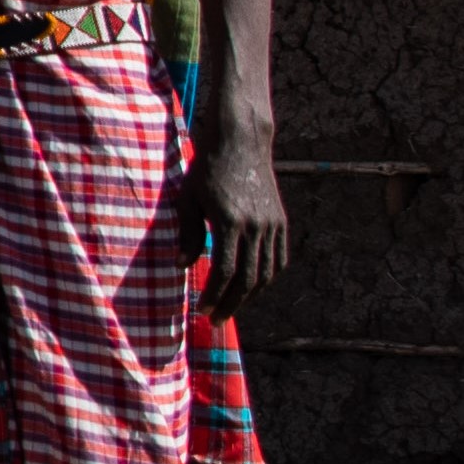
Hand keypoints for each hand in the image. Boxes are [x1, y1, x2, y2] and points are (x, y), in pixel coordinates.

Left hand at [188, 116, 293, 314]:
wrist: (241, 144)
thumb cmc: (207, 169)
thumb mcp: (188, 199)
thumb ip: (187, 233)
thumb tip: (182, 266)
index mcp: (230, 222)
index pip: (224, 272)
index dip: (214, 295)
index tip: (202, 310)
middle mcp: (256, 227)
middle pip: (248, 279)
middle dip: (231, 304)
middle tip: (215, 319)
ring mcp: (272, 225)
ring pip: (266, 272)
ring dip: (249, 295)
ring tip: (231, 306)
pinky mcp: (280, 221)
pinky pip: (278, 259)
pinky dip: (267, 277)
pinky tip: (252, 286)